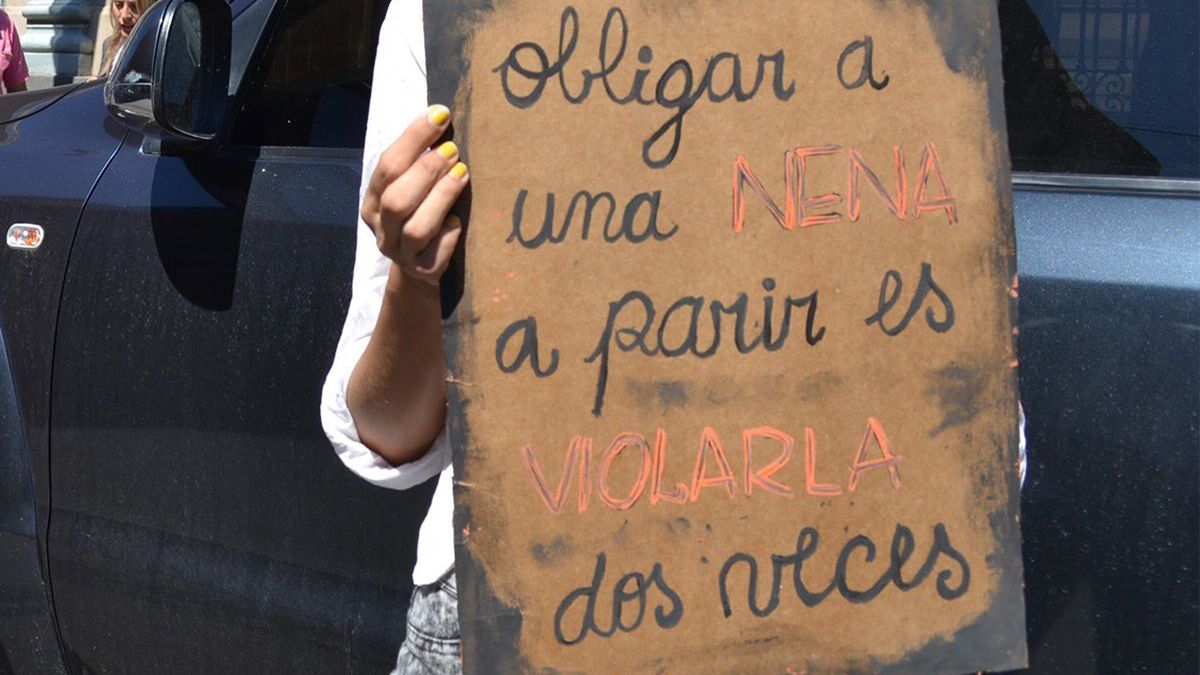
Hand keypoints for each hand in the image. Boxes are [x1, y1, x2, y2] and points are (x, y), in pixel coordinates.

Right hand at [360, 104, 468, 284]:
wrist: (421, 270)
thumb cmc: (421, 215)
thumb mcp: (412, 188)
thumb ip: (418, 162)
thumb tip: (442, 118)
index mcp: (373, 201)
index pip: (388, 165)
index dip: (414, 139)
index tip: (440, 114)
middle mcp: (382, 228)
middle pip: (396, 199)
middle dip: (426, 170)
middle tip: (453, 150)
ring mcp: (401, 253)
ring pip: (415, 228)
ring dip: (439, 197)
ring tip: (461, 174)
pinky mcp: (422, 272)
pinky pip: (433, 256)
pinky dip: (446, 236)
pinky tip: (457, 221)